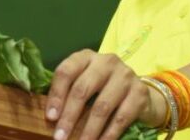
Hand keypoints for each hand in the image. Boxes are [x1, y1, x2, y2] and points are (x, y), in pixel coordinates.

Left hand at [45, 49, 163, 139]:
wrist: (139, 93)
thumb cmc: (103, 88)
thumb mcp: (85, 84)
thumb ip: (69, 93)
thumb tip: (50, 118)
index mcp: (87, 57)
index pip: (66, 71)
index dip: (56, 95)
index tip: (50, 117)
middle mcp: (106, 62)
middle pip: (82, 89)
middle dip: (69, 117)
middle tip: (60, 137)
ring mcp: (125, 75)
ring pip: (102, 106)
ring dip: (89, 130)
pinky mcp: (139, 92)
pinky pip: (121, 117)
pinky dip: (109, 134)